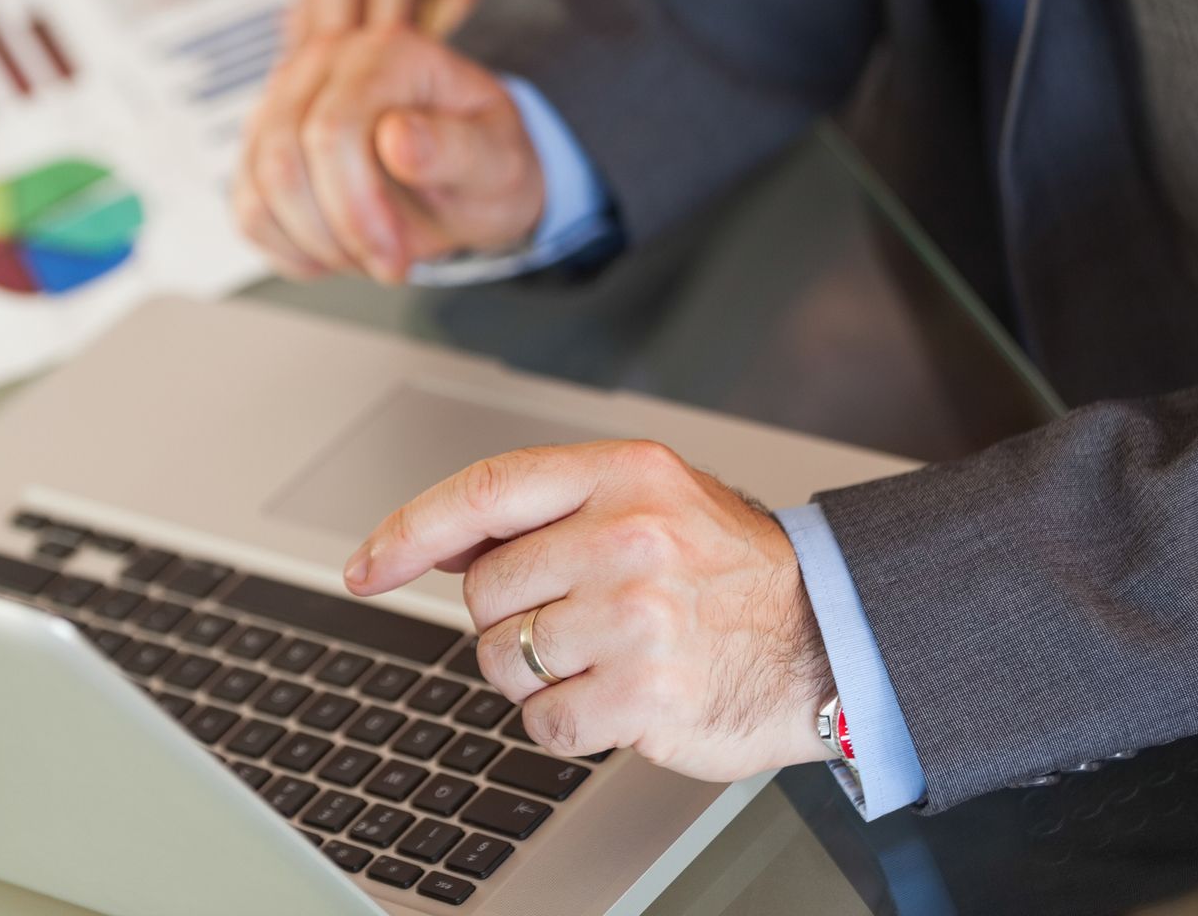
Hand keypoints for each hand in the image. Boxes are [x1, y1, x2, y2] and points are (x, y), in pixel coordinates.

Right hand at [232, 27, 544, 283]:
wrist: (469, 175)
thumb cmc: (485, 163)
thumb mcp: (498, 162)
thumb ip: (455, 149)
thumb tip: (398, 138)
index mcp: (387, 53)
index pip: (333, 131)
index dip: (357, 209)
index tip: (398, 257)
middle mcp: (326, 61)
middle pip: (283, 161)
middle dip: (334, 234)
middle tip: (386, 265)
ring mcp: (285, 99)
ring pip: (258, 188)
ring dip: (312, 244)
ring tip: (365, 255)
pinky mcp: (262, 142)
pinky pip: (246, 208)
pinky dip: (288, 248)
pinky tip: (336, 250)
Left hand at [344, 441, 835, 781]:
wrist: (830, 637)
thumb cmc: (727, 570)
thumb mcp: (649, 499)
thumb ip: (547, 509)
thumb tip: (438, 540)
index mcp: (623, 474)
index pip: (483, 492)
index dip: (408, 531)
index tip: (368, 567)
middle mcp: (629, 538)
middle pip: (484, 591)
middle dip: (507, 617)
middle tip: (571, 618)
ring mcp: (638, 618)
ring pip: (502, 660)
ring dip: (533, 674)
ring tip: (600, 656)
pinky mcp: (647, 695)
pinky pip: (543, 722)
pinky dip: (562, 723)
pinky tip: (613, 698)